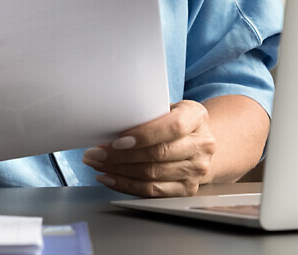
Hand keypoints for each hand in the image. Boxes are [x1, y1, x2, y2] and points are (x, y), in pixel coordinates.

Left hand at [82, 100, 215, 196]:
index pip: (172, 127)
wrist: (199, 142)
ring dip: (118, 171)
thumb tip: (109, 122)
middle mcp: (202, 145)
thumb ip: (147, 112)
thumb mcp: (168, 107)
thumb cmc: (175, 120)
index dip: (143, 135)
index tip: (117, 140)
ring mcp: (197, 170)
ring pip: (152, 175)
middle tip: (95, 153)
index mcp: (196, 117)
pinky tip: (110, 178)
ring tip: (97, 164)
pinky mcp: (187, 189)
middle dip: (121, 155)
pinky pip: (152, 191)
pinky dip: (126, 185)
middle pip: (158, 154)